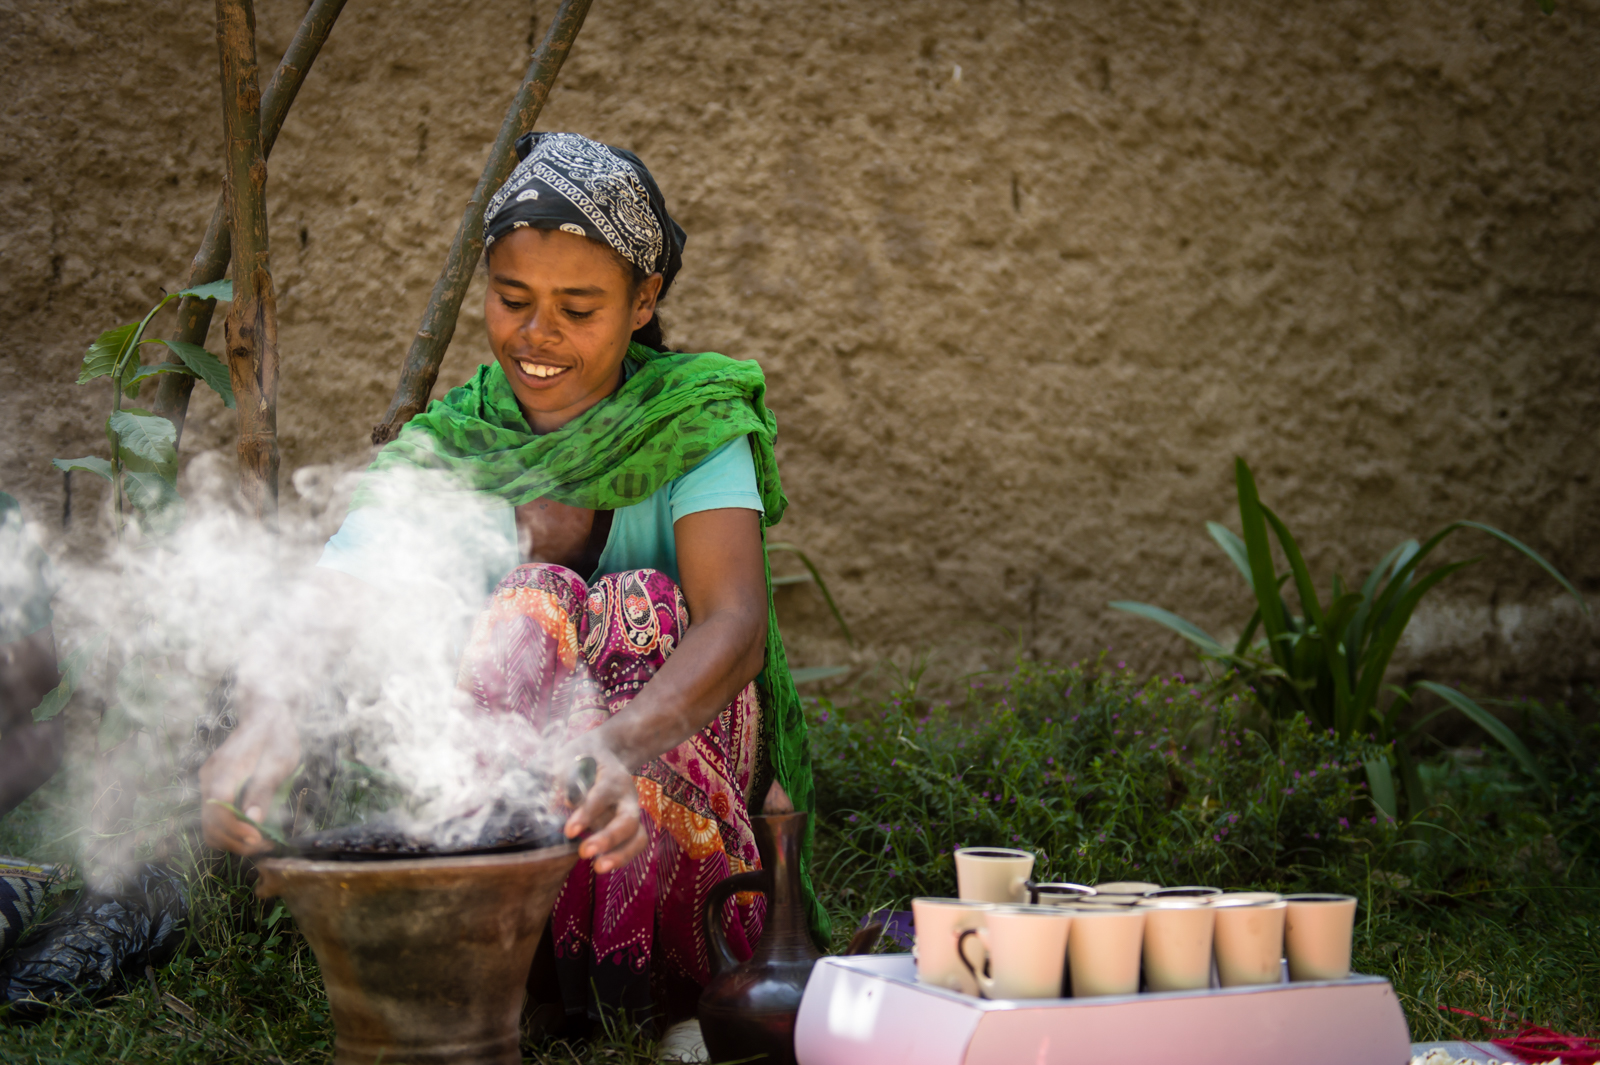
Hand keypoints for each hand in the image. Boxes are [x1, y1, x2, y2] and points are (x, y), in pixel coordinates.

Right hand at [199, 700, 299, 854]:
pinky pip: (216, 815)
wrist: (265, 715)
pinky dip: (231, 828)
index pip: (218, 809)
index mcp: (225, 769)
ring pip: (210, 823)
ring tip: (261, 841)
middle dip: (235, 840)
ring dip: (232, 839)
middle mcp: (210, 777)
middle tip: (264, 845)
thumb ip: (263, 791)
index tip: (259, 840)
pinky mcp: (214, 786)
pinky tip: (253, 830)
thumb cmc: (276, 736)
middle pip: (210, 822)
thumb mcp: (278, 763)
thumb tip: (252, 821)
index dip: (235, 830)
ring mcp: (208, 782)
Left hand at [562, 745, 647, 873]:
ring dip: (621, 855)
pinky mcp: (629, 827)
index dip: (587, 814)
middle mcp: (627, 796)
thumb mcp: (571, 755)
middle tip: (585, 852)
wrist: (606, 752)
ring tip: (598, 868)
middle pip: (627, 820)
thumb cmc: (583, 755)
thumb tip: (565, 800)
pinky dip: (622, 857)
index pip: (602, 796)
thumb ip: (566, 775)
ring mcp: (631, 812)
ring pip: (638, 837)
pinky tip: (602, 866)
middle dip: (608, 838)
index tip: (569, 832)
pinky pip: (635, 845)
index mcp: (612, 776)